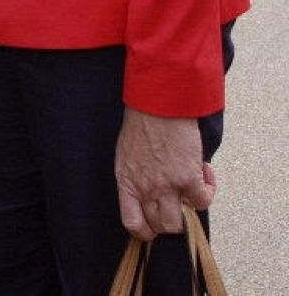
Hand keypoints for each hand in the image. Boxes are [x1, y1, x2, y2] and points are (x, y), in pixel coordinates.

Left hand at [115, 108, 215, 239]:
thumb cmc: (141, 124)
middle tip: (179, 202)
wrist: (157, 104)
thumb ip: (137, 177)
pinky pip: (203, 201)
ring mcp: (166, 186)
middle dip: (171, 220)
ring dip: (189, 210)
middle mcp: (145, 188)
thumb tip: (150, 193)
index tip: (154, 226)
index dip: (145, 231)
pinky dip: (208, 190)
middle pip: (160, 226)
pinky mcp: (188, 178)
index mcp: (126, 182)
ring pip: (180, 223)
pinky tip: (205, 172)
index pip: (132, 223)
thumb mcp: (127, 154)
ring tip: (191, 189)